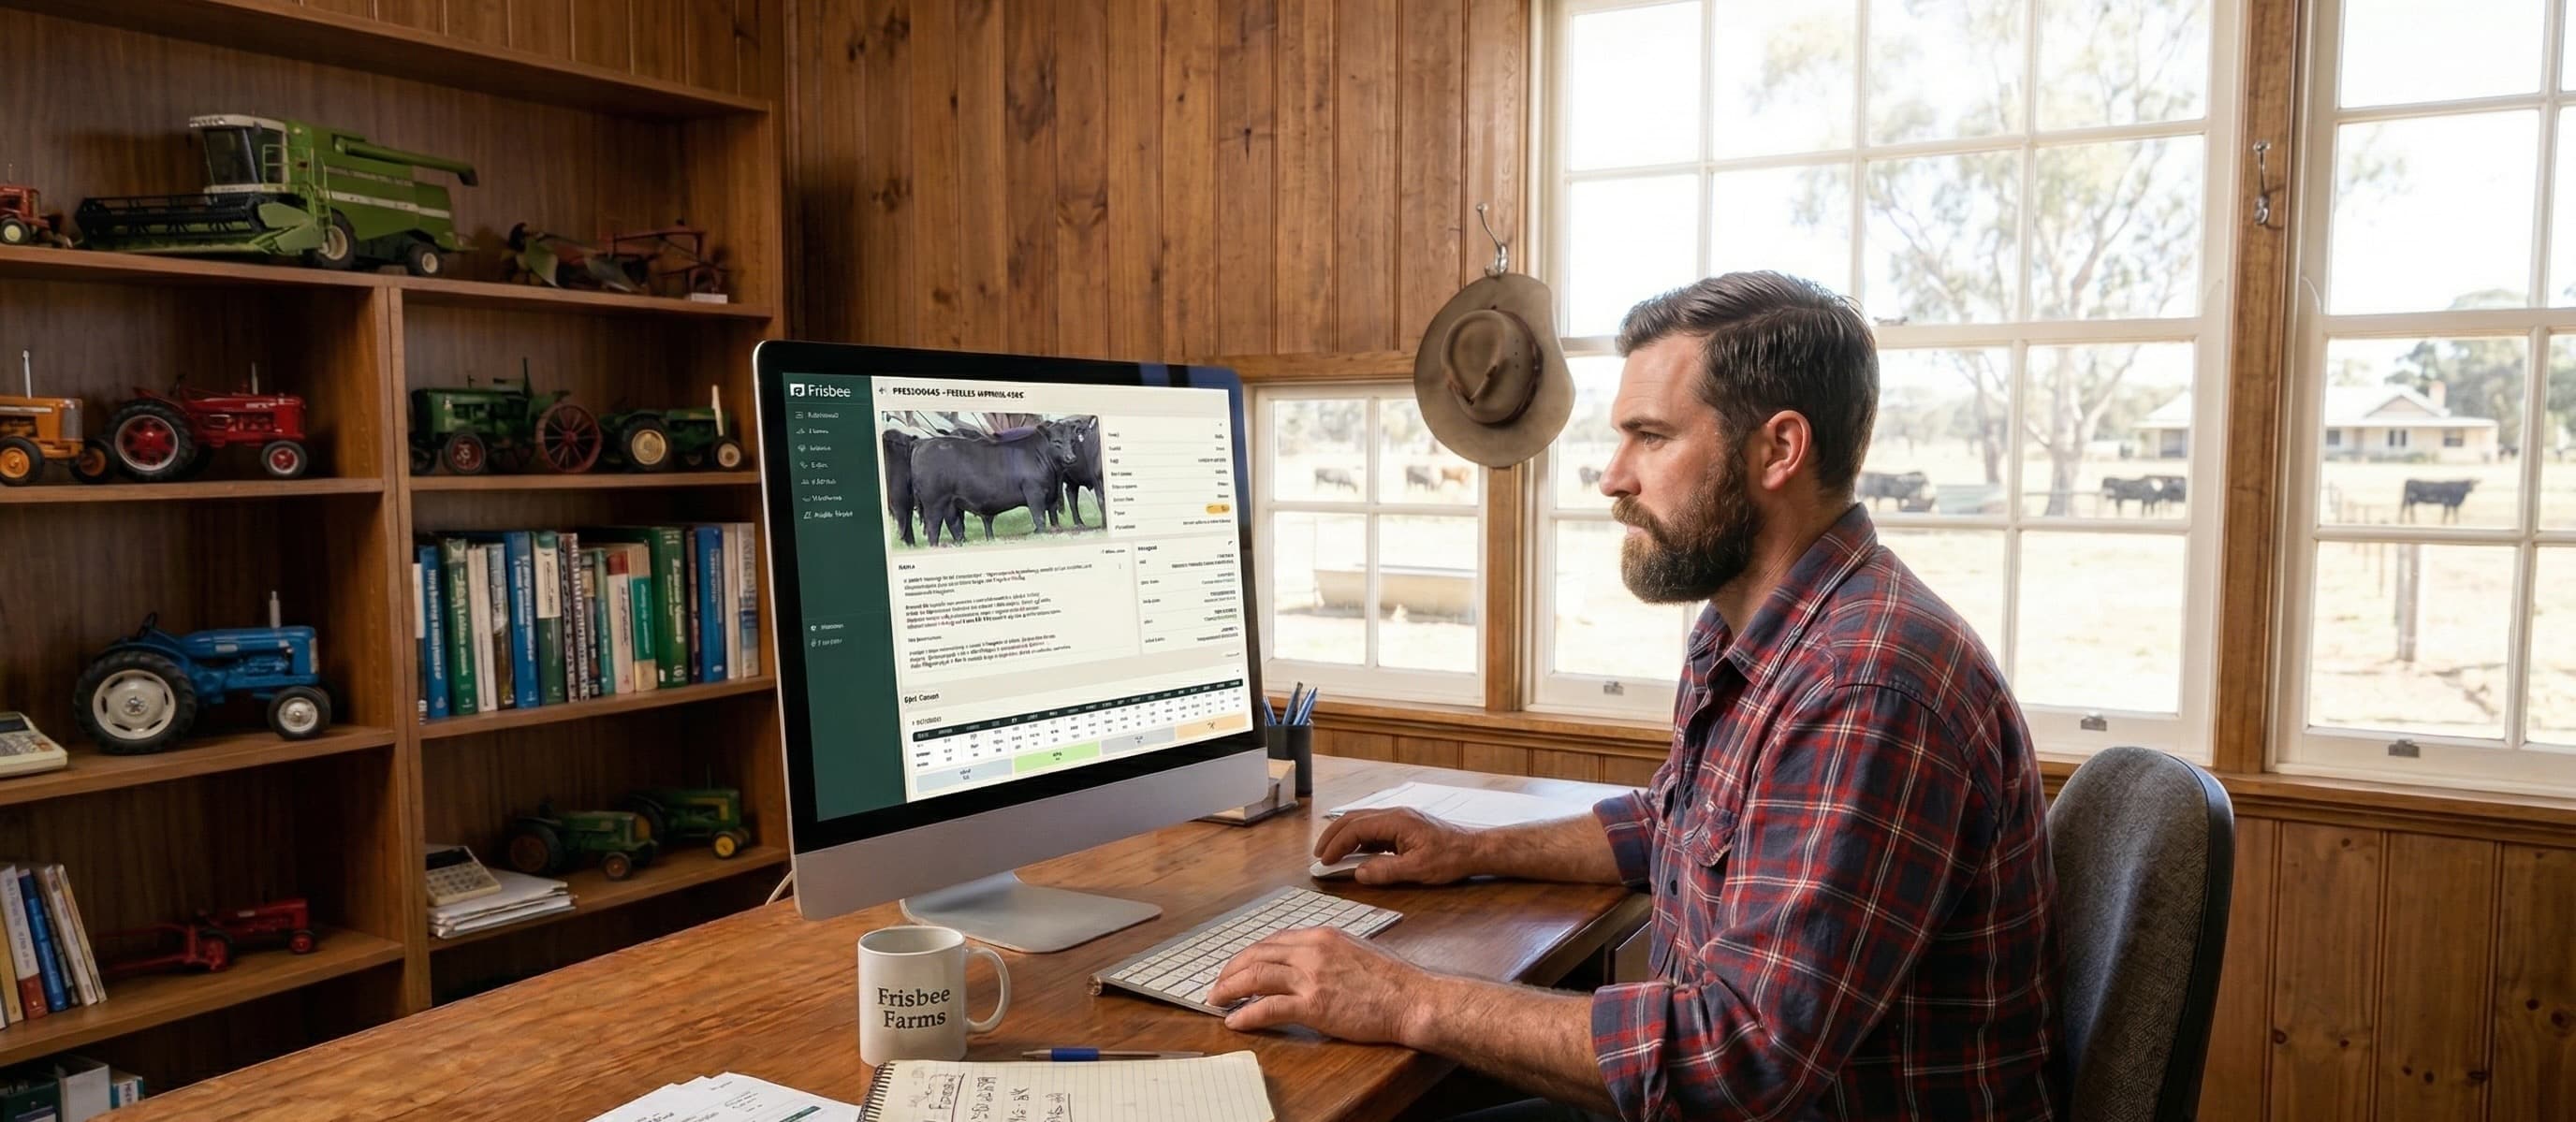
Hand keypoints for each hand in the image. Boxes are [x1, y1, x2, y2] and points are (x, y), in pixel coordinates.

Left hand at [1209, 927, 1434, 1042]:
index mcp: (1322, 936)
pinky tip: (1235, 1021)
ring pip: (1256, 976)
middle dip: (1231, 969)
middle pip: (1257, 954)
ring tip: (1216, 1000)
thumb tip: (1310, 962)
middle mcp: (1313, 951)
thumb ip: (1330, 952)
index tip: (1239, 966)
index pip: (1274, 941)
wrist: (1413, 999)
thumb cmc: (1394, 981)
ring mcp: (1312, 977)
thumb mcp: (1357, 950)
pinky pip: (1268, 1008)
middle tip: (1218, 984)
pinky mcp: (1314, 1005)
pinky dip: (1246, 1014)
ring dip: (1229, 989)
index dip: (1250, 954)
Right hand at [1314, 808, 1483, 885]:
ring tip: (1331, 854)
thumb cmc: (1451, 857)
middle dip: (1333, 836)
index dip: (1336, 845)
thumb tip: (1358, 874)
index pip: (1356, 828)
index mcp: (1396, 821)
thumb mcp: (1418, 869)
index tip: (1324, 861)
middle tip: (1319, 855)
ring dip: (1344, 836)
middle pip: (1353, 819)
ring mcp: (1399, 820)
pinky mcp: (1403, 828)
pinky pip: (1373, 830)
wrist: (1474, 849)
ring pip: (1362, 822)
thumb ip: (1386, 871)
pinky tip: (1355, 853)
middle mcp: (1395, 815)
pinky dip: (1358, 840)